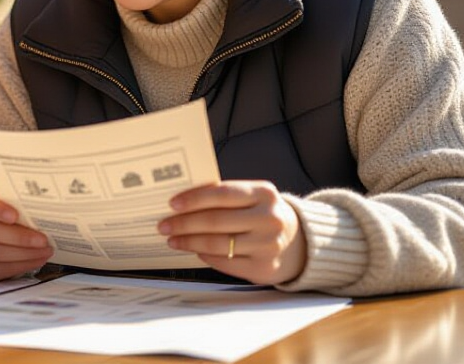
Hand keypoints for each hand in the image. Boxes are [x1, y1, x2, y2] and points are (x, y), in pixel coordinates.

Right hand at [0, 188, 54, 280]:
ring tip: (45, 250)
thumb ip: (19, 205)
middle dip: (19, 237)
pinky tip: (38, 259)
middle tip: (43, 239)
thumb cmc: (2, 213)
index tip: (15, 215)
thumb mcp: (6, 202)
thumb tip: (45, 210)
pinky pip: (0, 268)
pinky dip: (23, 264)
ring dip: (25, 253)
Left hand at [157, 181, 306, 284]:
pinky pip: (225, 262)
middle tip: (164, 225)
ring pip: (217, 244)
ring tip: (173, 239)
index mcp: (264, 194)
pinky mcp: (263, 268)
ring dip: (190, 242)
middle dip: (184, 223)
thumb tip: (183, 202)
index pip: (222, 193)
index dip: (194, 199)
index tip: (172, 204)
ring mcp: (268, 246)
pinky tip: (195, 250)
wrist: (299, 243)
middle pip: (216, 221)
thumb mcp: (254, 198)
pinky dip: (205, 255)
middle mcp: (269, 219)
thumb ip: (226, 197)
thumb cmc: (264, 215)